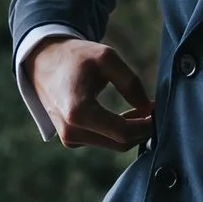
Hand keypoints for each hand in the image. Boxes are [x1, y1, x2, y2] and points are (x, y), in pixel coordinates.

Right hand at [31, 35, 151, 151]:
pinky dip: (117, 133)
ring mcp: (69, 138)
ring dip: (131, 131)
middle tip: (154, 110)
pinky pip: (103, 142)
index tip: (158, 111)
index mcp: (78, 112)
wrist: (44, 61)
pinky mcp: (70, 140)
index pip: (123, 132)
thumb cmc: (76, 57)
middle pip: (120, 143)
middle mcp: (71, 131)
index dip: (146, 125)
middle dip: (142, 130)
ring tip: (142, 109)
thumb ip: (131, 83)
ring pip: (113, 145)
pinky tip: (124, 116)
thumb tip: (148, 108)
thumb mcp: (106, 58)